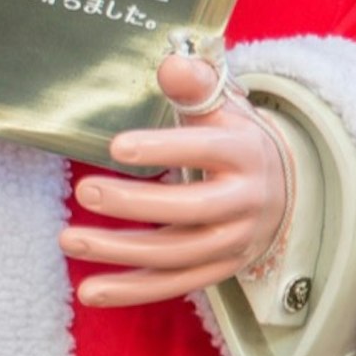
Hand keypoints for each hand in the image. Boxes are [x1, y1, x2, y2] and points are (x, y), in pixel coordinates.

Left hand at [60, 51, 290, 306]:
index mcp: (245, 153)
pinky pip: (174, 285)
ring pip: (177, 254)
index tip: (116, 146)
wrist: (287, 187)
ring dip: (120, 251)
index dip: (163, 149)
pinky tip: (88, 292)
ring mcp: (234, 241)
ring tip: (68, 239)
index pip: (206, 150)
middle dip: (134, 204)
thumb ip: (196, 84)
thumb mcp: (223, 106)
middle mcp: (245, 201)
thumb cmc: (235, 138)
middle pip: (190, 209)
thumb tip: (172, 63)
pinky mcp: (220, 269)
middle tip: (82, 190)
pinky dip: (132, 291)